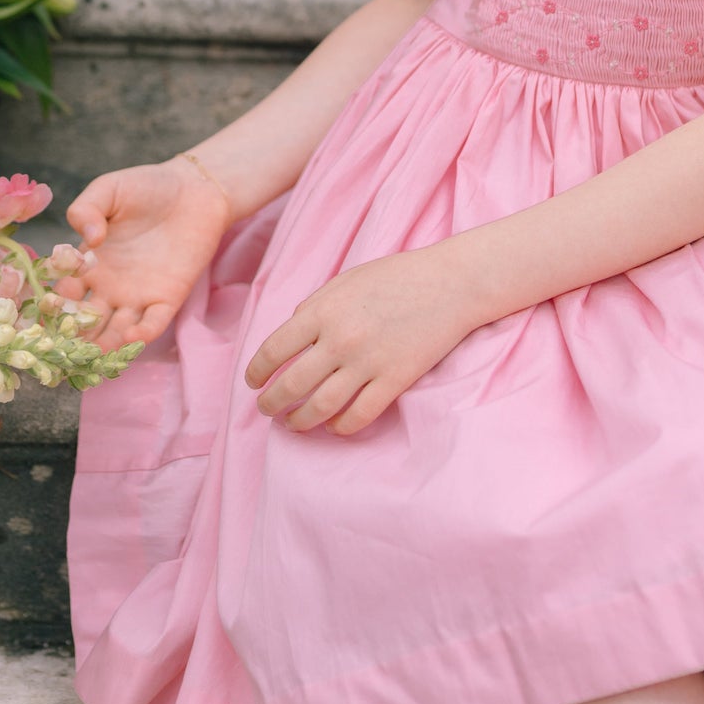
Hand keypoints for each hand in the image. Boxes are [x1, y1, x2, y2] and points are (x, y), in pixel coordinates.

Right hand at [62, 157, 232, 350]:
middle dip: (74, 337)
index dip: (53, 305)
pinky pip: (152, 325)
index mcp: (88, 264)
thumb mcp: (109, 189)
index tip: (46, 313)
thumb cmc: (146, 187)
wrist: (194, 189)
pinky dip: (141, 336)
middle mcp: (108, 287)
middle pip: (85, 321)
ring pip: (114, 332)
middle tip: (63, 349)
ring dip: (103, 346)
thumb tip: (88, 240)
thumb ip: (86, 209)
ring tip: (93, 354)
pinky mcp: (167, 299)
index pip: (64, 293)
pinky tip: (131, 338)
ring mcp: (137, 296)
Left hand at [245, 247, 478, 435]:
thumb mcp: (346, 280)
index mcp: (322, 310)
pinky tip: (334, 426)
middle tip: (265, 409)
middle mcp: (340, 339)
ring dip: (300, 421)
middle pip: (291, 385)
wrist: (450, 283)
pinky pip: (359, 415)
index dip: (257, 372)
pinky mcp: (395, 379)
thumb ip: (314, 306)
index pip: (274, 350)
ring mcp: (368, 362)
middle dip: (271, 403)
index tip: (252, 382)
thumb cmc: (396, 276)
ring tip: (292, 424)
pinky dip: (341, 426)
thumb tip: (292, 333)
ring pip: (321, 407)